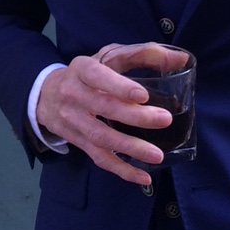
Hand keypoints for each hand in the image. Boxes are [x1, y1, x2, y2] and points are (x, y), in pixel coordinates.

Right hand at [36, 42, 188, 184]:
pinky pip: (99, 157)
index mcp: (82, 69)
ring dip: (129, 147)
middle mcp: (73, 94)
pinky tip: (143, 176)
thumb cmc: (89, 74)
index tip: (143, 95)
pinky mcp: (77, 141)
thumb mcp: (110, 56)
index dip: (118, 86)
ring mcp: (73, 120)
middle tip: (164, 119)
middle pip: (103, 108)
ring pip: (100, 137)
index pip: (97, 76)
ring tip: (157, 154)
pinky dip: (121, 169)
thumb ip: (144, 54)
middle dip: (134, 116)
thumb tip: (181, 60)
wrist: (48, 94)